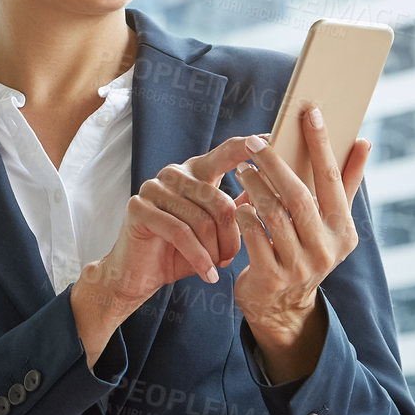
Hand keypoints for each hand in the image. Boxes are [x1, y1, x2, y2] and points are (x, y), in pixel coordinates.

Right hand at [72, 134, 260, 365]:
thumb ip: (240, 209)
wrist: (138, 275)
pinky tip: (208, 274)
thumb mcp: (216, 230)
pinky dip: (199, 258)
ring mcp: (153, 187)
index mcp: (195, 172)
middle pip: (221, 201)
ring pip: (202, 220)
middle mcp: (174, 173)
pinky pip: (180, 233)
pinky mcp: (138, 207)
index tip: (273, 139)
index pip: (226, 152)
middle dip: (232, 237)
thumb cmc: (181, 252)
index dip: (249, 146)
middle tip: (231, 259)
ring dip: (215, 252)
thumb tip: (276, 191)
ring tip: (216, 267)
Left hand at [232, 106, 370, 382]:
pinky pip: (254, 237)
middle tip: (253, 141)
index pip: (332, 179)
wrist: (281, 305)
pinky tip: (238, 204)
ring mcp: (301, 266)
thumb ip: (344, 183)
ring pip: (273, 216)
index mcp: (344, 230)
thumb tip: (363, 140)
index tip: (310, 111)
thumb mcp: (328, 222)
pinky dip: (245, 216)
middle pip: (298, 197)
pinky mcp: (272, 277)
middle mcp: (327, 249)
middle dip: (274, 164)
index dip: (321, 144)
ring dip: (254, 187)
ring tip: (242, 169)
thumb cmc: (303, 248)